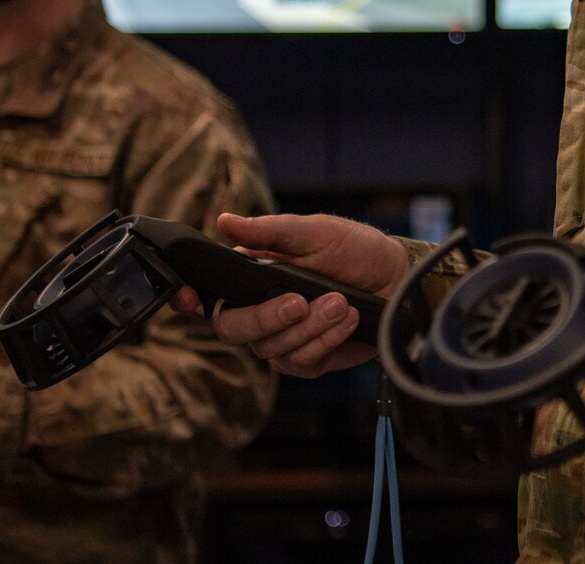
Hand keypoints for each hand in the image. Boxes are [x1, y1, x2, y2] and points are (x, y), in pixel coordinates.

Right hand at [172, 212, 408, 378]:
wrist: (397, 278)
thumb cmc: (355, 249)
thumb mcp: (316, 231)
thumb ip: (271, 231)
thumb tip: (225, 221)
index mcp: (252, 278)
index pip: (207, 295)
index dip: (188, 300)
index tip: (187, 298)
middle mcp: (260, 312)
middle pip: (233, 329)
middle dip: (265, 317)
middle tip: (300, 300)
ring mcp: (283, 339)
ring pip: (271, 348)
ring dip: (310, 326)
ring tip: (341, 302)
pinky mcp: (309, 360)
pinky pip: (301, 362)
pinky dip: (325, 339)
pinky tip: (347, 319)